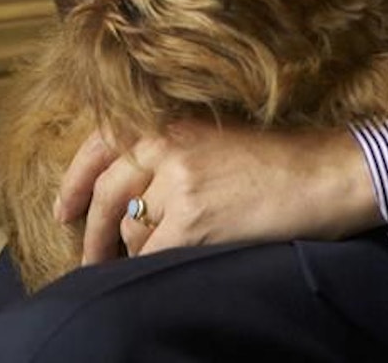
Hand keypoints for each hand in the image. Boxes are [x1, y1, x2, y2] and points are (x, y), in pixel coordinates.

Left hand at [56, 122, 381, 265]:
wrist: (320, 177)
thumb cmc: (277, 163)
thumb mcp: (215, 142)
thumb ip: (171, 155)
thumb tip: (127, 195)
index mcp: (175, 123)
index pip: (104, 142)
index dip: (78, 178)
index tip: (67, 209)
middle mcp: (170, 147)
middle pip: (109, 192)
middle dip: (94, 231)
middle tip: (89, 258)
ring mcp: (179, 184)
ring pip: (131, 230)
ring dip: (137, 249)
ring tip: (163, 254)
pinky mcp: (191, 222)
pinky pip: (151, 256)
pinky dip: (156, 265)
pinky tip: (180, 261)